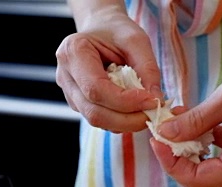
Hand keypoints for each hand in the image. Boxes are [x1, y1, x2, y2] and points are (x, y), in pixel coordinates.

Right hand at [55, 8, 162, 132]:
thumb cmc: (115, 31)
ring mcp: (69, 93)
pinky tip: (134, 110)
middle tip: (153, 114)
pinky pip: (100, 119)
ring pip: (96, 120)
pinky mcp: (78, 103)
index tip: (152, 101)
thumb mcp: (137, 40)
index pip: (96, 89)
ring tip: (146, 112)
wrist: (100, 29)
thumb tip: (155, 99)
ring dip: (125, 123)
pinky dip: (120, 121)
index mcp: (73, 52)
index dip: (125, 101)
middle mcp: (65, 76)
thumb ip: (148, 68)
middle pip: (94, 111)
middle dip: (127, 119)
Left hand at [150, 46, 221, 186]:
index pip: (197, 180)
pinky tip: (197, 117)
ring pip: (211, 167)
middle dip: (178, 157)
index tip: (156, 137)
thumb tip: (165, 134)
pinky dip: (206, 140)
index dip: (170, 162)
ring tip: (178, 118)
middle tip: (163, 129)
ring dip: (190, 147)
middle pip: (202, 179)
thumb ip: (195, 120)